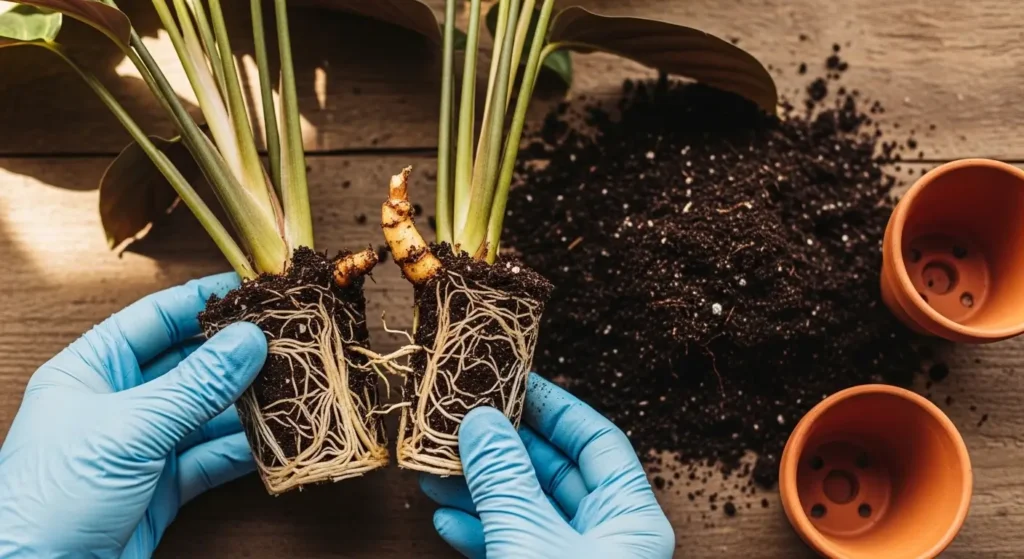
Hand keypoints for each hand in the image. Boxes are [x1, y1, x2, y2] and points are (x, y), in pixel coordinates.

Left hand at [0, 274, 266, 557]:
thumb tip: (249, 340)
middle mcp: (119, 402)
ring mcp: (144, 446)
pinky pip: (214, 458)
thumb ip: (195, 385)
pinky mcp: (164, 488)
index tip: (254, 287)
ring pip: (209, 413)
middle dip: (238, 355)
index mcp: (91, 369)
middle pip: (190, 364)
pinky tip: (276, 438)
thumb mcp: (128, 429)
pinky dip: (246, 450)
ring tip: (293, 387)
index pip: (155, 319)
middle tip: (289, 339)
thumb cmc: (51, 497)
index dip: (204, 300)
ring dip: (249, 404)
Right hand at [420, 374, 674, 557]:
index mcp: (631, 518)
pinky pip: (513, 545)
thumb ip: (504, 481)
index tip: (512, 380)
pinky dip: (481, 531)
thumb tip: (481, 421)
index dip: (554, 406)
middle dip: (504, 447)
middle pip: (556, 471)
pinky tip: (447, 519)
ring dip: (480, 489)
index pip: (596, 441)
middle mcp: (608, 536)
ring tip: (437, 467)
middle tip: (461, 420)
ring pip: (526, 510)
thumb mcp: (529, 541)